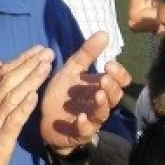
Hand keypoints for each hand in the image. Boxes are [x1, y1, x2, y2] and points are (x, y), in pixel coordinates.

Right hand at [0, 45, 53, 164]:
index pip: (2, 73)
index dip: (21, 59)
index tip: (38, 48)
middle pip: (9, 81)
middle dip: (29, 65)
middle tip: (47, 52)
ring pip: (12, 97)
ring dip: (30, 81)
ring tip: (46, 67)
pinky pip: (12, 121)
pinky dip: (23, 108)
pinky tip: (35, 97)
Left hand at [41, 32, 131, 152]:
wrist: (44, 119)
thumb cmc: (62, 93)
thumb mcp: (72, 69)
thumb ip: (87, 53)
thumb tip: (104, 32)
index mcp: (99, 86)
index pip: (120, 81)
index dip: (119, 74)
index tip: (109, 63)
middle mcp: (99, 103)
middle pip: (115, 97)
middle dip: (112, 87)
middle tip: (104, 78)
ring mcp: (91, 119)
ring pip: (103, 113)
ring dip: (102, 104)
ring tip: (97, 94)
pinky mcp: (79, 132)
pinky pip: (86, 131)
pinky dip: (85, 124)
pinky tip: (81, 117)